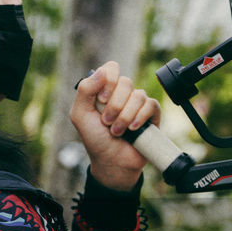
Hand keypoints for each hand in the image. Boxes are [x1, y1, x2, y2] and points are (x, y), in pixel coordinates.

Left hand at [70, 62, 160, 191]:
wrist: (111, 162)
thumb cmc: (95, 139)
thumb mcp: (80, 114)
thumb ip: (85, 90)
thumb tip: (102, 71)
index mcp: (104, 89)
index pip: (111, 68)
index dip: (108, 81)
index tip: (101, 99)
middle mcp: (122, 93)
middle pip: (125, 82)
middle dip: (114, 106)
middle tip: (107, 122)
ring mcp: (137, 103)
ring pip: (138, 95)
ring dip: (125, 117)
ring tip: (117, 131)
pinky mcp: (151, 114)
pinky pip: (150, 105)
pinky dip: (140, 118)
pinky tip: (133, 130)